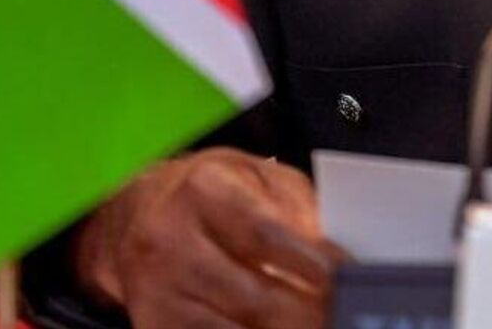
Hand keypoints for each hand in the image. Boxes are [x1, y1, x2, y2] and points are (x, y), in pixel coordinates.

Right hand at [74, 148, 346, 328]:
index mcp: (203, 190)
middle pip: (252, 295)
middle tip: (345, 314)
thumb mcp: (261, 176)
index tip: (349, 278)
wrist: (142, 211)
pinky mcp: (152, 323)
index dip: (312, 262)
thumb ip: (301, 207)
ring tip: (320, 324)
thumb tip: (333, 254)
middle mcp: (169, 240)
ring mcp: (157, 290)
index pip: (264, 234)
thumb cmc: (215, 191)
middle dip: (308, 312)